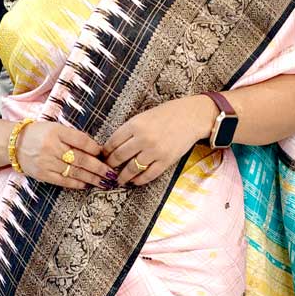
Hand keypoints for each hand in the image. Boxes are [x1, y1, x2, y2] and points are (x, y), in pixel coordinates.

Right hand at [16, 122, 117, 189]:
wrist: (14, 144)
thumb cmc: (39, 134)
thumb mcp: (56, 128)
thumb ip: (74, 137)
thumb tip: (96, 149)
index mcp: (56, 132)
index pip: (80, 140)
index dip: (94, 148)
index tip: (105, 153)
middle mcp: (52, 147)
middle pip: (80, 159)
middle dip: (98, 167)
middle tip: (112, 173)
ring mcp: (47, 162)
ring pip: (74, 172)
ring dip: (91, 178)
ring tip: (104, 182)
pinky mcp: (43, 175)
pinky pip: (63, 181)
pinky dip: (76, 183)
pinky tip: (87, 185)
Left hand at [102, 96, 216, 186]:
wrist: (191, 117)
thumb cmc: (166, 114)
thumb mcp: (143, 116)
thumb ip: (129, 130)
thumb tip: (114, 146)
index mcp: (135, 125)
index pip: (112, 142)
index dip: (105, 152)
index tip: (103, 157)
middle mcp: (143, 139)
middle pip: (119, 157)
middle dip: (111, 165)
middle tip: (107, 169)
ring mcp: (155, 151)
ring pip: (131, 169)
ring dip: (122, 177)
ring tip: (118, 180)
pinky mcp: (166, 161)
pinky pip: (148, 175)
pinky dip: (139, 180)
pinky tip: (135, 181)